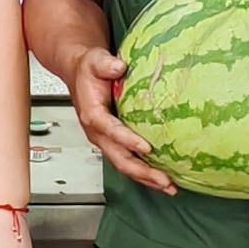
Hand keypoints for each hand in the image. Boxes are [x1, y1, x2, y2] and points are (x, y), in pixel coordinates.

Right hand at [65, 48, 175, 195]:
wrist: (79, 74)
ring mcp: (106, 141)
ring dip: (146, 178)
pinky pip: (128, 161)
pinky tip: (162, 179)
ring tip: (169, 187)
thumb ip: (105, 64)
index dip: (127, 140)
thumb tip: (119, 66)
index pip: (109, 130)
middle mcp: (98, 133)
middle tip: (164, 180)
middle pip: (119, 157)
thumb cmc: (88, 69)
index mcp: (92, 114)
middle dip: (142, 171)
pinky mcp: (113, 143)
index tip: (146, 147)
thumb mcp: (95, 60)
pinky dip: (144, 173)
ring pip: (124, 165)